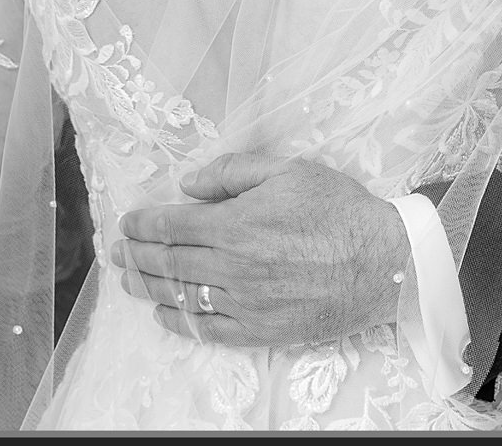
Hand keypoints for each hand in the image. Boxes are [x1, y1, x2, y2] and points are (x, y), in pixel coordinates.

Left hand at [110, 153, 407, 346]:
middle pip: (169, 262)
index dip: (142, 225)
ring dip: (149, 288)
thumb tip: (188, 183)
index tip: (126, 224)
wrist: (384, 262)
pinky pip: (209, 330)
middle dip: (136, 256)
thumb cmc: (339, 209)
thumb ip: (232, 171)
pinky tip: (166, 315)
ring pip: (182, 297)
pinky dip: (181, 323)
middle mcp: (233, 265)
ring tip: (130, 281)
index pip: (172, 224)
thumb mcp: (288, 169)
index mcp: (236, 222)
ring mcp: (245, 302)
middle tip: (117, 253)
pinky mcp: (261, 330)